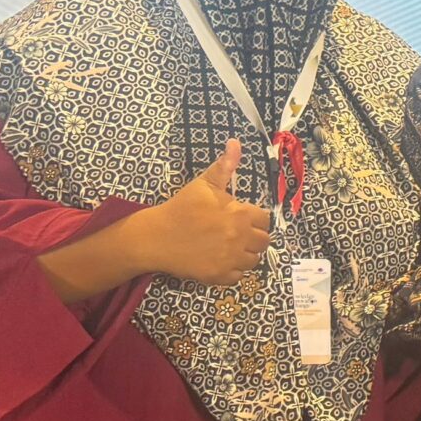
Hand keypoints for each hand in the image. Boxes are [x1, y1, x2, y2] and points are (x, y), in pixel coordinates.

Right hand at [140, 141, 272, 285]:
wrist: (155, 236)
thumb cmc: (181, 208)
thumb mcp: (203, 184)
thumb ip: (224, 166)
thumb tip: (236, 143)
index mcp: (239, 215)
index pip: (265, 219)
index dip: (254, 218)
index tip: (241, 218)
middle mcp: (239, 238)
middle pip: (264, 241)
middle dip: (253, 237)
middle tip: (236, 234)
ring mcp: (229, 259)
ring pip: (254, 260)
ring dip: (245, 254)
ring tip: (229, 247)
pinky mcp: (218, 276)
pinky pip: (238, 277)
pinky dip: (233, 271)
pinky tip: (220, 260)